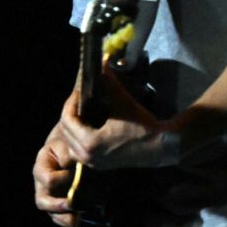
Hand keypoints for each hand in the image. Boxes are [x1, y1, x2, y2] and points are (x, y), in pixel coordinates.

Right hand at [33, 127, 75, 226]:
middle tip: (73, 205)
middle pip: (42, 201)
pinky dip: (72, 221)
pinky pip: (62, 218)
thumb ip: (69, 154)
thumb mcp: (69, 143)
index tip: (76, 175)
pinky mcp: (61, 204)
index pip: (48, 179)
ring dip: (66, 217)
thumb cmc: (72, 143)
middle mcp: (42, 183)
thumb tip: (70, 168)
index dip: (62, 180)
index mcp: (42, 165)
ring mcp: (50, 196)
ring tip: (80, 218)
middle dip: (58, 206)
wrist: (78, 146)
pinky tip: (84, 219)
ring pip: (52, 213)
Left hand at [56, 85, 179, 170]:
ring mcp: (93, 163)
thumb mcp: (122, 101)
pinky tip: (90, 125)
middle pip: (65, 131)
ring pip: (70, 143)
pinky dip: (79, 138)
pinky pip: (79, 151)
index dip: (71, 102)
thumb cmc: (142, 124)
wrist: (161, 146)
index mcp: (90, 142)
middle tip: (80, 99)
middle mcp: (88, 156)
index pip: (67, 119)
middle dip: (70, 113)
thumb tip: (101, 61)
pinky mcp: (99, 165)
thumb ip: (108, 82)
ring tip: (83, 112)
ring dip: (73, 127)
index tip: (79, 92)